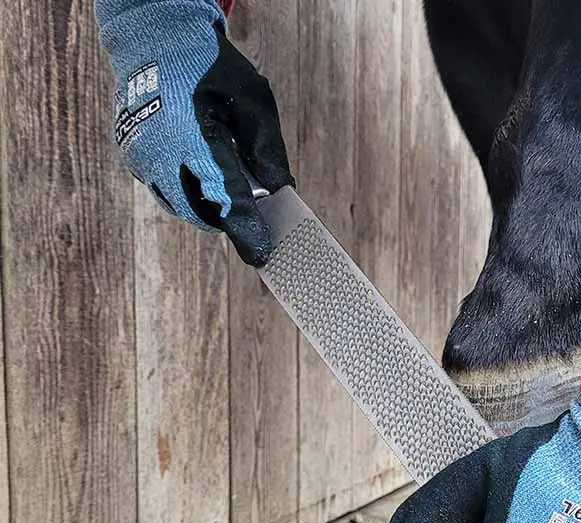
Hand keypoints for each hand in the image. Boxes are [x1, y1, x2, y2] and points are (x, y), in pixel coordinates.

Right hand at [97, 0, 293, 265]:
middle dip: (227, 217)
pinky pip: (165, 189)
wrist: (157, 40)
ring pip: (180, 204)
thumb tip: (280, 193)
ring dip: (206, 204)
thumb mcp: (253, 102)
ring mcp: (140, 158)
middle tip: (251, 216)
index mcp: (194, 137)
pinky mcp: (132, 158)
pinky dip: (188, 189)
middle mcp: (160, 153)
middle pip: (201, 210)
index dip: (246, 231)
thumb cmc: (211, 68)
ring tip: (227, 184)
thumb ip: (267, 152)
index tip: (261, 255)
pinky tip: (202, 169)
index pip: (227, 198)